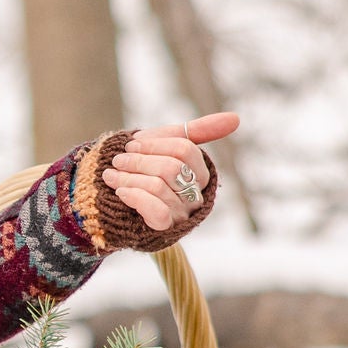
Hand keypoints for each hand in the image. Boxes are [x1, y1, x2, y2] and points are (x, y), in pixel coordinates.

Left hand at [104, 112, 239, 230]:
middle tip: (118, 160)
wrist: (113, 197)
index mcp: (200, 173)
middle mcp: (195, 195)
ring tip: (111, 175)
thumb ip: (197, 131)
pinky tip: (121, 191)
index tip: (132, 144)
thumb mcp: (166, 144)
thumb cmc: (145, 166)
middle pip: (171, 168)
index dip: (155, 144)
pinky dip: (135, 196)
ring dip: (129, 177)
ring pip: (158, 187)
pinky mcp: (164, 229)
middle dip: (139, 161)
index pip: (185, 150)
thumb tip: (236, 118)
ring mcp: (181, 214)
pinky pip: (156, 210)